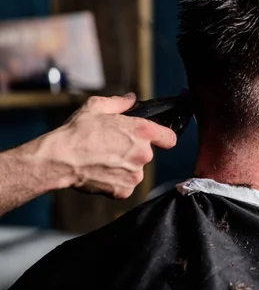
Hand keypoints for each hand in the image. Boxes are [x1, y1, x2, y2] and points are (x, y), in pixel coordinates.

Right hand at [34, 93, 176, 198]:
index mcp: (142, 131)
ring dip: (125, 167)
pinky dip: (115, 182)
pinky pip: (125, 186)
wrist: (59, 159)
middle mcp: (143, 154)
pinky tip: (101, 172)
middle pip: (147, 154)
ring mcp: (135, 174)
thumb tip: (131, 99)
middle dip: (134, 151)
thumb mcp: (97, 107)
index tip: (156, 139)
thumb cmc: (77, 132)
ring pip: (135, 170)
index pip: (169, 138)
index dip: (163, 138)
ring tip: (103, 160)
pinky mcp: (124, 190)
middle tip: (112, 148)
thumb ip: (120, 102)